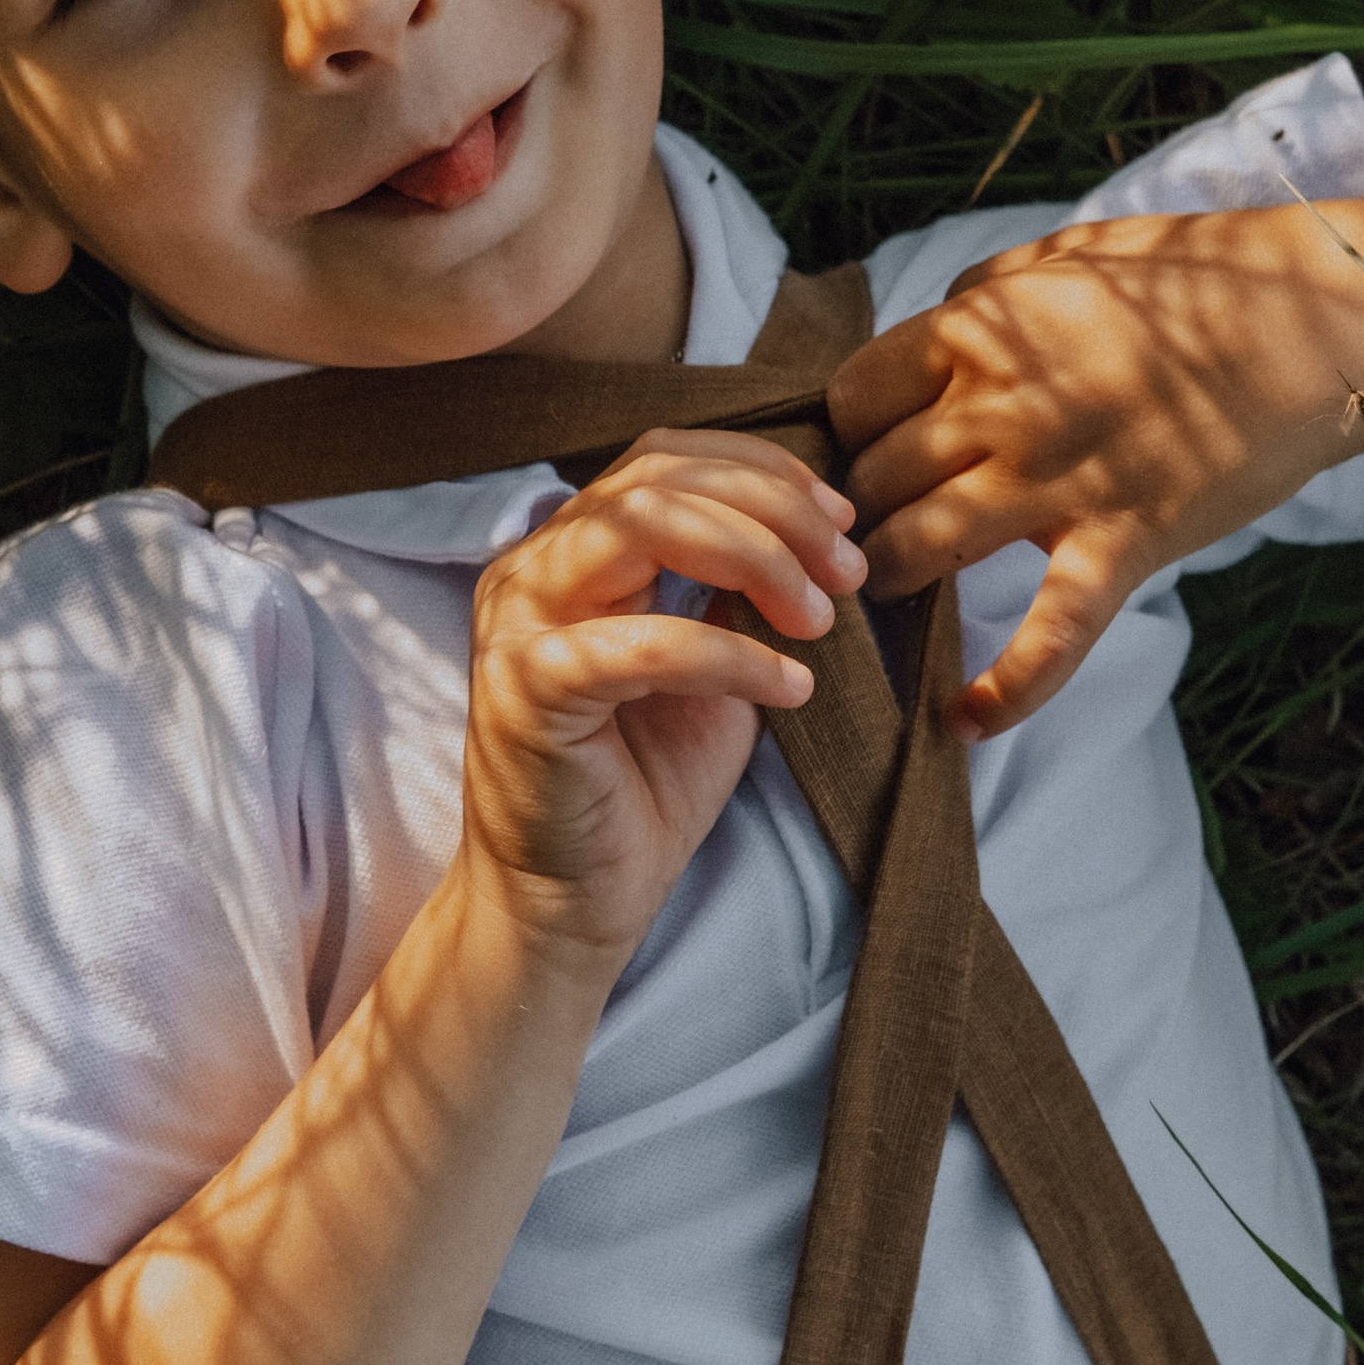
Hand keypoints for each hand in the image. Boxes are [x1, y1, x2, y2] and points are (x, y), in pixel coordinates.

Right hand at [460, 431, 864, 961]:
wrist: (575, 905)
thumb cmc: (641, 788)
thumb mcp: (710, 666)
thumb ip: (734, 591)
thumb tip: (812, 531)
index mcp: (568, 552)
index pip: (661, 459)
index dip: (762, 472)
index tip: (841, 521)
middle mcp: (530, 570)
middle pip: (656, 478)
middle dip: (774, 511)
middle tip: (847, 574)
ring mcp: (517, 624)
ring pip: (639, 524)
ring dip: (755, 558)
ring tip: (820, 620)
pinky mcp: (527, 690)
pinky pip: (641, 642)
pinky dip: (732, 654)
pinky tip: (790, 687)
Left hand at [828, 209, 1363, 735]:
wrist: (1318, 323)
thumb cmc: (1197, 277)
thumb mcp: (1068, 253)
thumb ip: (986, 296)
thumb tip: (933, 330)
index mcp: (981, 332)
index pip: (854, 397)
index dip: (846, 430)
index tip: (865, 447)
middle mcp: (1002, 409)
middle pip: (873, 477)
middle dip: (858, 508)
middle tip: (866, 527)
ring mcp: (1060, 482)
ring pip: (920, 549)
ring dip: (889, 578)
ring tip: (887, 591)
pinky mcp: (1126, 543)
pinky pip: (1052, 633)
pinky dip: (1006, 689)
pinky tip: (964, 724)